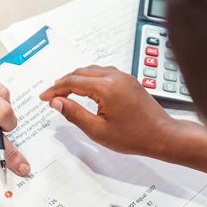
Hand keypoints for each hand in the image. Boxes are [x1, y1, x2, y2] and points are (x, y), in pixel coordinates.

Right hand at [39, 66, 177, 156]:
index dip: (55, 90)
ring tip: (64, 91)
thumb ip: (74, 114)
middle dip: (63, 82)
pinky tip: (85, 88)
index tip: (44, 98)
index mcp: (106, 87)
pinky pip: (104, 72)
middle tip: (51, 95)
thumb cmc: (135, 136)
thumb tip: (56, 102)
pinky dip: (90, 78)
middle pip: (80, 73)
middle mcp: (115, 77)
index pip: (72, 82)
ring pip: (92, 70)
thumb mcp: (98, 130)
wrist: (162, 135)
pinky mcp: (129, 80)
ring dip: (76, 78)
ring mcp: (124, 77)